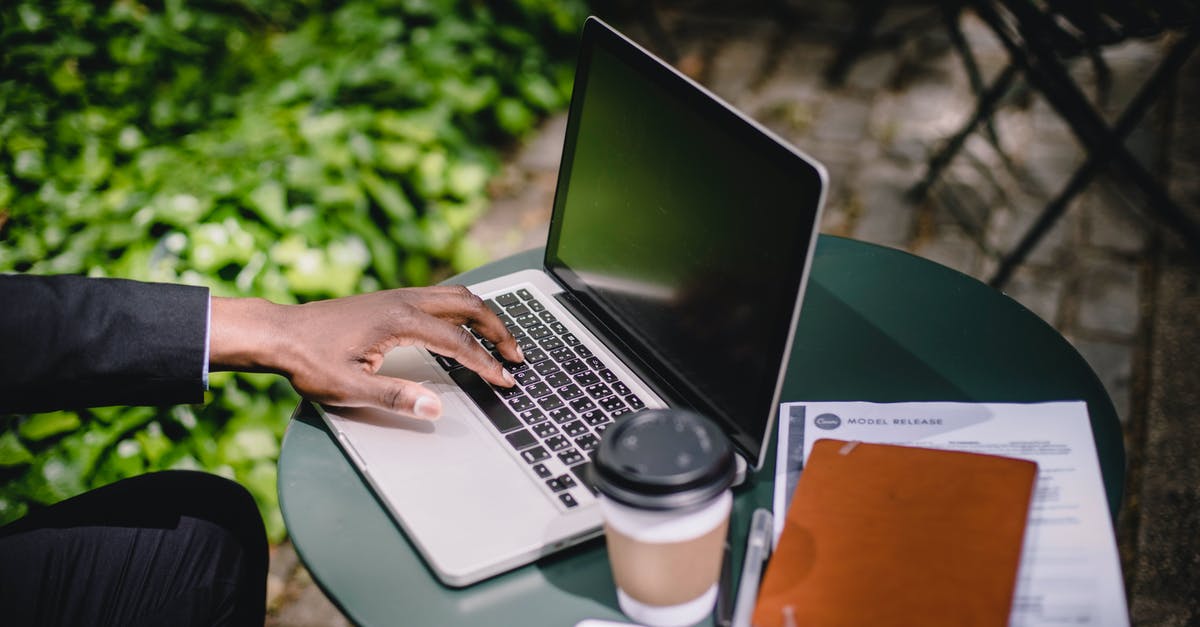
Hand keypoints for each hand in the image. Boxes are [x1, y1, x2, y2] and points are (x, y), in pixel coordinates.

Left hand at [209, 286, 521, 418]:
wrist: (279, 333)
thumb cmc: (309, 361)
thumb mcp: (349, 388)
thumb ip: (396, 397)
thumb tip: (435, 409)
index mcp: (400, 320)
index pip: (459, 342)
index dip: (487, 363)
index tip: (506, 379)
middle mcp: (404, 300)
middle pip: (469, 307)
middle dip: (499, 331)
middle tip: (516, 356)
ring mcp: (399, 296)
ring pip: (457, 296)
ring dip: (484, 316)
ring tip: (500, 341)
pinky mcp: (391, 299)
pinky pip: (441, 296)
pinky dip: (465, 310)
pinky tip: (465, 327)